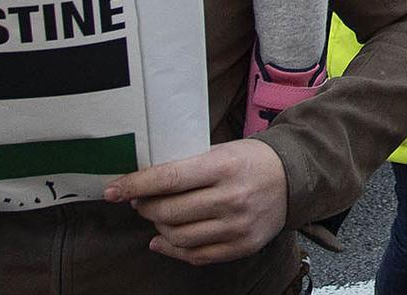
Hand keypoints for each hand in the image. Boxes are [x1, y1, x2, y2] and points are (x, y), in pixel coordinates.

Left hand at [105, 140, 286, 264]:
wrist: (293, 178)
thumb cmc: (250, 160)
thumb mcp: (221, 151)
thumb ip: (187, 166)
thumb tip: (143, 183)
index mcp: (223, 167)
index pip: (169, 179)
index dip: (135, 186)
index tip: (112, 190)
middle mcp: (231, 199)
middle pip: (169, 211)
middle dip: (144, 207)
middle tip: (137, 200)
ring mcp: (237, 227)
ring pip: (178, 236)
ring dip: (157, 227)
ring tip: (155, 216)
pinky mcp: (242, 247)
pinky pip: (196, 256)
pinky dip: (172, 250)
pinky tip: (161, 241)